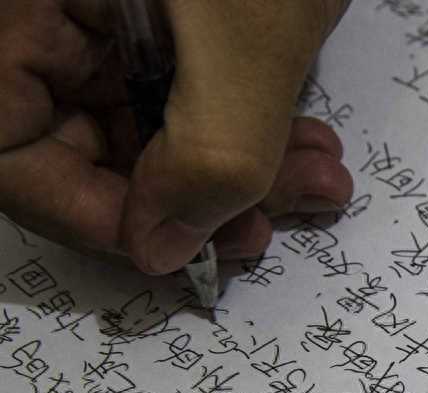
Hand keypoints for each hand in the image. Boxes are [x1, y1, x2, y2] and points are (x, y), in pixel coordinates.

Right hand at [0, 0, 352, 272]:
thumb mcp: (244, 37)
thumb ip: (209, 154)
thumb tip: (165, 250)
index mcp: (11, 8)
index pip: (7, 153)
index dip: (98, 216)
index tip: (185, 251)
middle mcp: (34, 8)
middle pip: (80, 141)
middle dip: (197, 195)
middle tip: (276, 218)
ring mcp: (91, 3)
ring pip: (141, 119)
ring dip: (236, 165)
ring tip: (315, 175)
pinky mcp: (145, 3)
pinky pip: (176, 80)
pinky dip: (242, 118)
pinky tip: (303, 137)